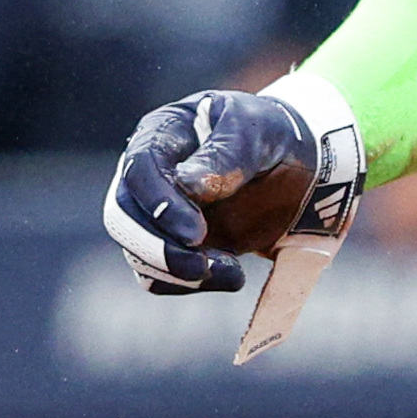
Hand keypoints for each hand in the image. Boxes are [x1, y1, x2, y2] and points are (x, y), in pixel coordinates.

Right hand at [106, 88, 330, 295]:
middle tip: (203, 267)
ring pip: (137, 253)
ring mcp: (154, 213)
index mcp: (162, 134)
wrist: (294, 166)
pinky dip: (188, 284)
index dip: (159, 203)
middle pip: (122, 217)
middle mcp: (147, 175)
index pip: (139, 168)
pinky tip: (230, 276)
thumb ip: (227, 155)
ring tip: (232, 273)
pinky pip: (159, 276)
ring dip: (177, 272)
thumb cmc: (270, 136)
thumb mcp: (258, 133)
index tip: (194, 233)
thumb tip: (189, 185)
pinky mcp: (170, 245)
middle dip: (158, 249)